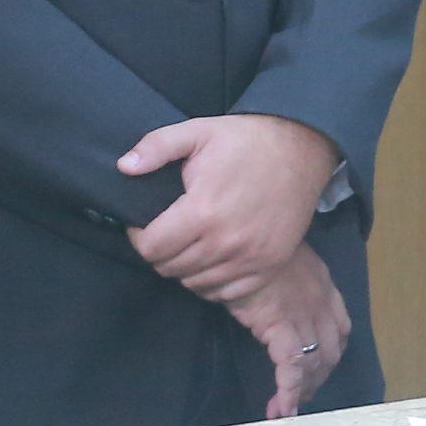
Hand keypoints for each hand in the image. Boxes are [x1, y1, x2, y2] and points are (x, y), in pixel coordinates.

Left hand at [119, 112, 343, 301]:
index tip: (146, 223)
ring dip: (185, 267)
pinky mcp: (269, 266)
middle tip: (168, 231)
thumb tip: (123, 168)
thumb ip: (155, 147)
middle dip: (161, 251)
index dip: (139, 236)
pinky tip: (213, 258)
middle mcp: (226, 242)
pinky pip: (226, 293)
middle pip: (170, 268)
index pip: (151, 248)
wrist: (302, 149)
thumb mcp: (197, 131)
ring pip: (195, 283)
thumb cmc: (245, 140)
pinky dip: (212, 281)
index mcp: (203, 212)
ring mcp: (251, 258)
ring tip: (190, 243)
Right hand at [225, 244, 349, 419]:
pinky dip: (288, 391)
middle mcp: (322, 303)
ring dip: (302, 390)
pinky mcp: (283, 325)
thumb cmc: (253, 245)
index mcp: (323, 287)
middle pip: (331, 351)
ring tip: (286, 409)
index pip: (339, 328)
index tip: (317, 371)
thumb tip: (268, 300)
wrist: (243, 235)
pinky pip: (291, 366)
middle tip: (300, 397)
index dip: (330, 354)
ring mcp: (305, 314)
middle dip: (317, 378)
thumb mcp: (277, 259)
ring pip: (314, 363)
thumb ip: (282, 282)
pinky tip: (280, 409)